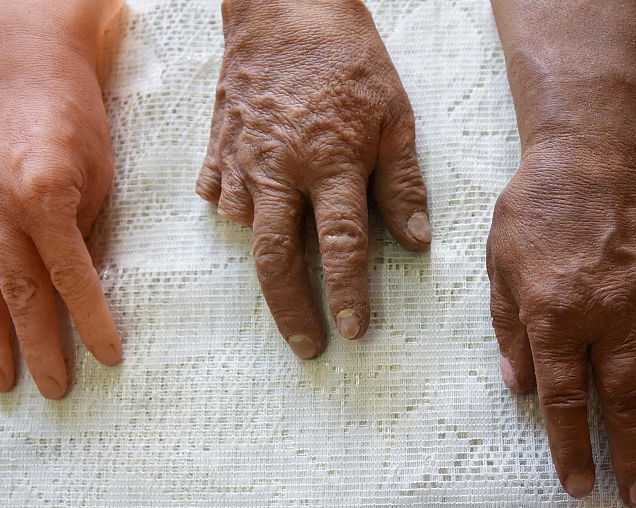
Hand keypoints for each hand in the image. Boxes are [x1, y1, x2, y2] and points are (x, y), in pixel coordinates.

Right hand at [0, 0, 124, 398]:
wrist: (19, 58)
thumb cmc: (74, 112)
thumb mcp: (97, 171)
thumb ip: (83, 227)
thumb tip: (79, 282)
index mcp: (45, 198)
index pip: (72, 278)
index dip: (91, 322)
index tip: (109, 358)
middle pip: (20, 294)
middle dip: (38, 347)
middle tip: (51, 390)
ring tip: (2, 380)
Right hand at [198, 0, 430, 358]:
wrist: (285, 7)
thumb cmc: (349, 60)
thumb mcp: (393, 117)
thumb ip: (402, 184)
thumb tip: (418, 243)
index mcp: (330, 164)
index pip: (341, 246)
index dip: (347, 295)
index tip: (352, 332)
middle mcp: (281, 170)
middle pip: (277, 260)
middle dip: (292, 311)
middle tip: (306, 346)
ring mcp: (242, 159)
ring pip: (246, 230)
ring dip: (265, 256)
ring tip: (286, 270)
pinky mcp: (217, 145)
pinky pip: (219, 195)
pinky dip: (235, 212)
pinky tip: (252, 214)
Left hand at [488, 139, 635, 507]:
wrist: (588, 156)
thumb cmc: (534, 212)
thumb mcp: (501, 270)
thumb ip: (510, 331)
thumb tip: (520, 388)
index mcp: (556, 316)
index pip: (566, 399)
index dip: (573, 448)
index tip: (581, 486)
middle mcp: (608, 316)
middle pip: (626, 399)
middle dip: (634, 454)